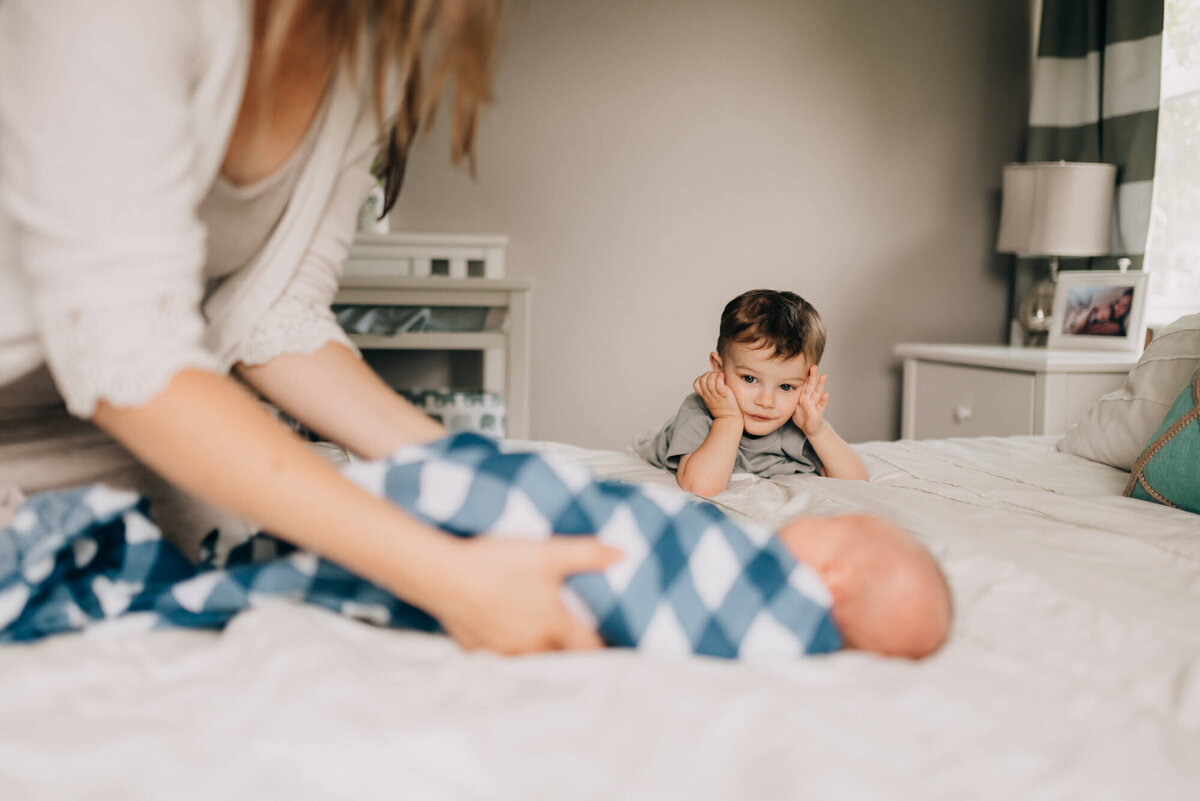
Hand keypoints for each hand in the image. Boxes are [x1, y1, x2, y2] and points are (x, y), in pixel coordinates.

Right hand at [429, 536, 622, 654]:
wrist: (444, 576)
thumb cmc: (496, 564)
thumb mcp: (547, 553)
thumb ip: (587, 554)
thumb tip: (621, 555)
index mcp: (552, 625)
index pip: (588, 648)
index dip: (602, 647)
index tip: (610, 646)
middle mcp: (531, 646)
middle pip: (561, 659)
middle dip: (572, 654)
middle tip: (579, 644)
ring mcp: (503, 652)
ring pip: (532, 662)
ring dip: (542, 656)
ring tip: (545, 643)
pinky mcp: (478, 651)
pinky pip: (503, 659)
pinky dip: (512, 653)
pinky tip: (508, 638)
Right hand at [693, 371, 741, 421]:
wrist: (729, 419)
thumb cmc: (724, 409)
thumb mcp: (712, 400)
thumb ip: (710, 391)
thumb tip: (713, 380)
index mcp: (705, 396)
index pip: (696, 384)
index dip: (701, 377)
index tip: (709, 378)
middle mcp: (709, 395)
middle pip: (702, 380)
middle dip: (708, 374)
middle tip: (716, 375)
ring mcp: (716, 395)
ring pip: (709, 381)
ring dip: (714, 374)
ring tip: (720, 375)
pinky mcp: (724, 394)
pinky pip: (718, 383)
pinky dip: (719, 377)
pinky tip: (722, 376)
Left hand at [792, 366, 828, 435]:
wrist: (810, 428)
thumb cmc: (802, 416)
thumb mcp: (793, 406)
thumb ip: (789, 398)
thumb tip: (776, 391)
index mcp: (803, 396)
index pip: (804, 384)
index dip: (805, 376)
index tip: (805, 366)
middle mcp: (810, 399)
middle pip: (811, 386)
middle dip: (813, 376)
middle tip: (814, 366)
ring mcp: (814, 405)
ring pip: (818, 393)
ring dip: (821, 385)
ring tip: (823, 376)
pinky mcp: (817, 413)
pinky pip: (821, 406)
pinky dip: (824, 401)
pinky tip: (826, 395)